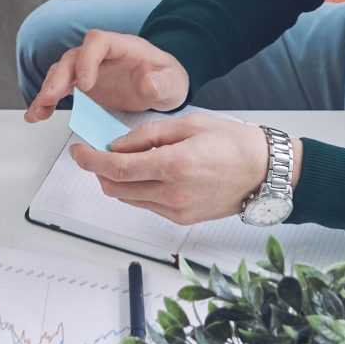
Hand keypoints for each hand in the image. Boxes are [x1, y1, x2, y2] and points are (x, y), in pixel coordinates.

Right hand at [24, 30, 190, 120]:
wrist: (162, 88)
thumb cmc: (166, 80)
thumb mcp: (174, 82)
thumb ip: (163, 83)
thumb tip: (148, 84)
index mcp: (123, 46)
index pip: (98, 41)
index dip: (87, 59)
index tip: (85, 84)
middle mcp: (100, 55)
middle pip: (72, 58)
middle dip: (58, 77)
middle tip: (50, 97)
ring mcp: (88, 70)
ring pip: (61, 73)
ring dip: (47, 91)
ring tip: (38, 112)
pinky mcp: (82, 86)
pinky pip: (60, 90)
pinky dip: (46, 102)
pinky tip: (37, 115)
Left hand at [66, 114, 293, 225]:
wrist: (266, 173)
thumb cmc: (233, 144)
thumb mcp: (188, 124)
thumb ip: (147, 135)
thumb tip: (117, 145)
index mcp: (173, 166)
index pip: (116, 167)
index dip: (90, 159)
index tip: (78, 151)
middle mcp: (172, 194)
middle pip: (116, 188)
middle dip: (99, 170)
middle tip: (96, 152)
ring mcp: (177, 211)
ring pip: (128, 199)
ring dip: (116, 181)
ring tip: (124, 160)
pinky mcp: (182, 219)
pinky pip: (146, 206)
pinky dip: (136, 190)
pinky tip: (145, 173)